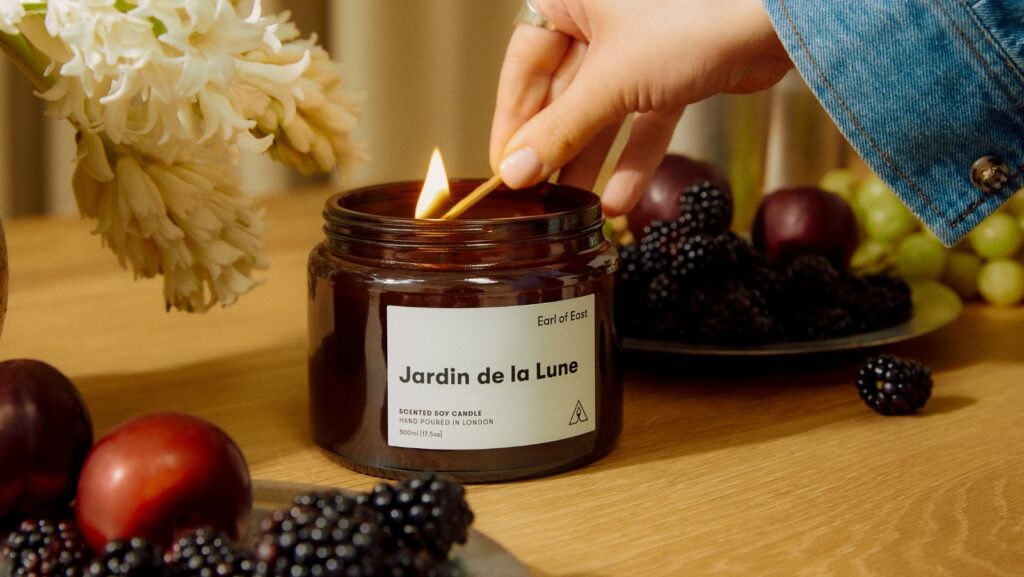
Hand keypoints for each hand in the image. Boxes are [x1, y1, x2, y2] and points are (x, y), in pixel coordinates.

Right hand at [490, 0, 791, 215]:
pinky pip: (642, 116)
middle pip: (561, 90)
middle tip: (537, 195)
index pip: (523, 64)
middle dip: (555, 147)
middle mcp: (600, 15)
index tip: (505, 168)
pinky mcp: (673, 68)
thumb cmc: (693, 18)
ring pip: (602, 108)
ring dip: (591, 160)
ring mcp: (638, 42)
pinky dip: (634, 155)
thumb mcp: (611, 82)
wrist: (779, 18)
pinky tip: (620, 200)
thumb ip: (560, 131)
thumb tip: (513, 174)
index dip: (512, 119)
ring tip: (573, 207)